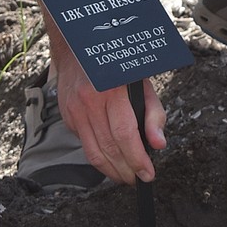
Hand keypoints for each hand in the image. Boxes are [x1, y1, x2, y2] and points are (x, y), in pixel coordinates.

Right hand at [55, 48, 166, 185]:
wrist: (80, 48)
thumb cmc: (117, 64)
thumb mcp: (142, 81)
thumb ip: (153, 112)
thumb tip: (158, 144)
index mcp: (112, 89)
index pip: (125, 134)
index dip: (137, 159)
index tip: (148, 174)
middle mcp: (90, 101)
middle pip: (109, 148)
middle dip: (126, 170)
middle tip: (138, 179)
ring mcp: (76, 110)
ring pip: (93, 153)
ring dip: (111, 171)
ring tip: (126, 176)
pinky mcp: (68, 117)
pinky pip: (85, 144)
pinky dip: (99, 156)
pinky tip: (111, 159)